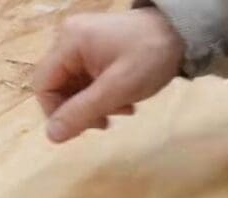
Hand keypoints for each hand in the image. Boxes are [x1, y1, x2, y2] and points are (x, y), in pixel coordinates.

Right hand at [34, 8, 184, 142]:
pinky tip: (124, 101)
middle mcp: (69, 39)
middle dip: (79, 109)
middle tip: (105, 123)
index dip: (55, 112)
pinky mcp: (96, 50)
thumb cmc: (150, 56)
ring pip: (74, 86)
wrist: (183, 32)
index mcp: (69, 42)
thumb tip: (51, 136)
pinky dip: (102, 95)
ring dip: (93, 105)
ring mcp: (83, 43)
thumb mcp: (116, 89)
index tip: (80, 129)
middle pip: (58, 86)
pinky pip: (88, 80)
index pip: (43, 84)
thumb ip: (81, 113)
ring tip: (121, 110)